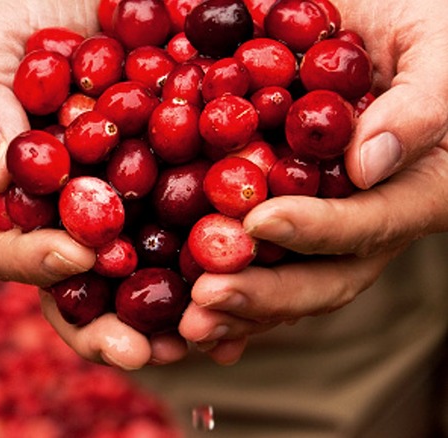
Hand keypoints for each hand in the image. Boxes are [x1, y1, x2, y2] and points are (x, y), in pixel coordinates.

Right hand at [0, 0, 190, 367]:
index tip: (78, 252)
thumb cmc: (35, 9)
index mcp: (17, 195)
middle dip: (105, 328)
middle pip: (77, 292)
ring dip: (170, 321)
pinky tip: (252, 295)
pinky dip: (222, 275)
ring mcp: (130, 213)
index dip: (35, 261)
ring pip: (143, 285)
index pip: (7, 249)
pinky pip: (203, 246)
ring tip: (205, 335)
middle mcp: (71, 217)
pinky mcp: (189, 194)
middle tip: (141, 349)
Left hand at [181, 0, 447, 363]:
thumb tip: (371, 164)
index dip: (315, 229)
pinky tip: (174, 305)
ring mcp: (313, 221)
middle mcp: (358, 221)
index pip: (365, 225)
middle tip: (206, 302)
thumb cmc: (424, 26)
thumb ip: (420, 105)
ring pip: (275, 278)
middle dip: (262, 295)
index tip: (259, 221)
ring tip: (183, 321)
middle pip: (317, 278)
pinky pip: (242, 253)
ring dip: (229, 304)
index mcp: (410, 192)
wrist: (366, 20)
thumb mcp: (438, 52)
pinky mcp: (271, 207)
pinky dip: (207, 277)